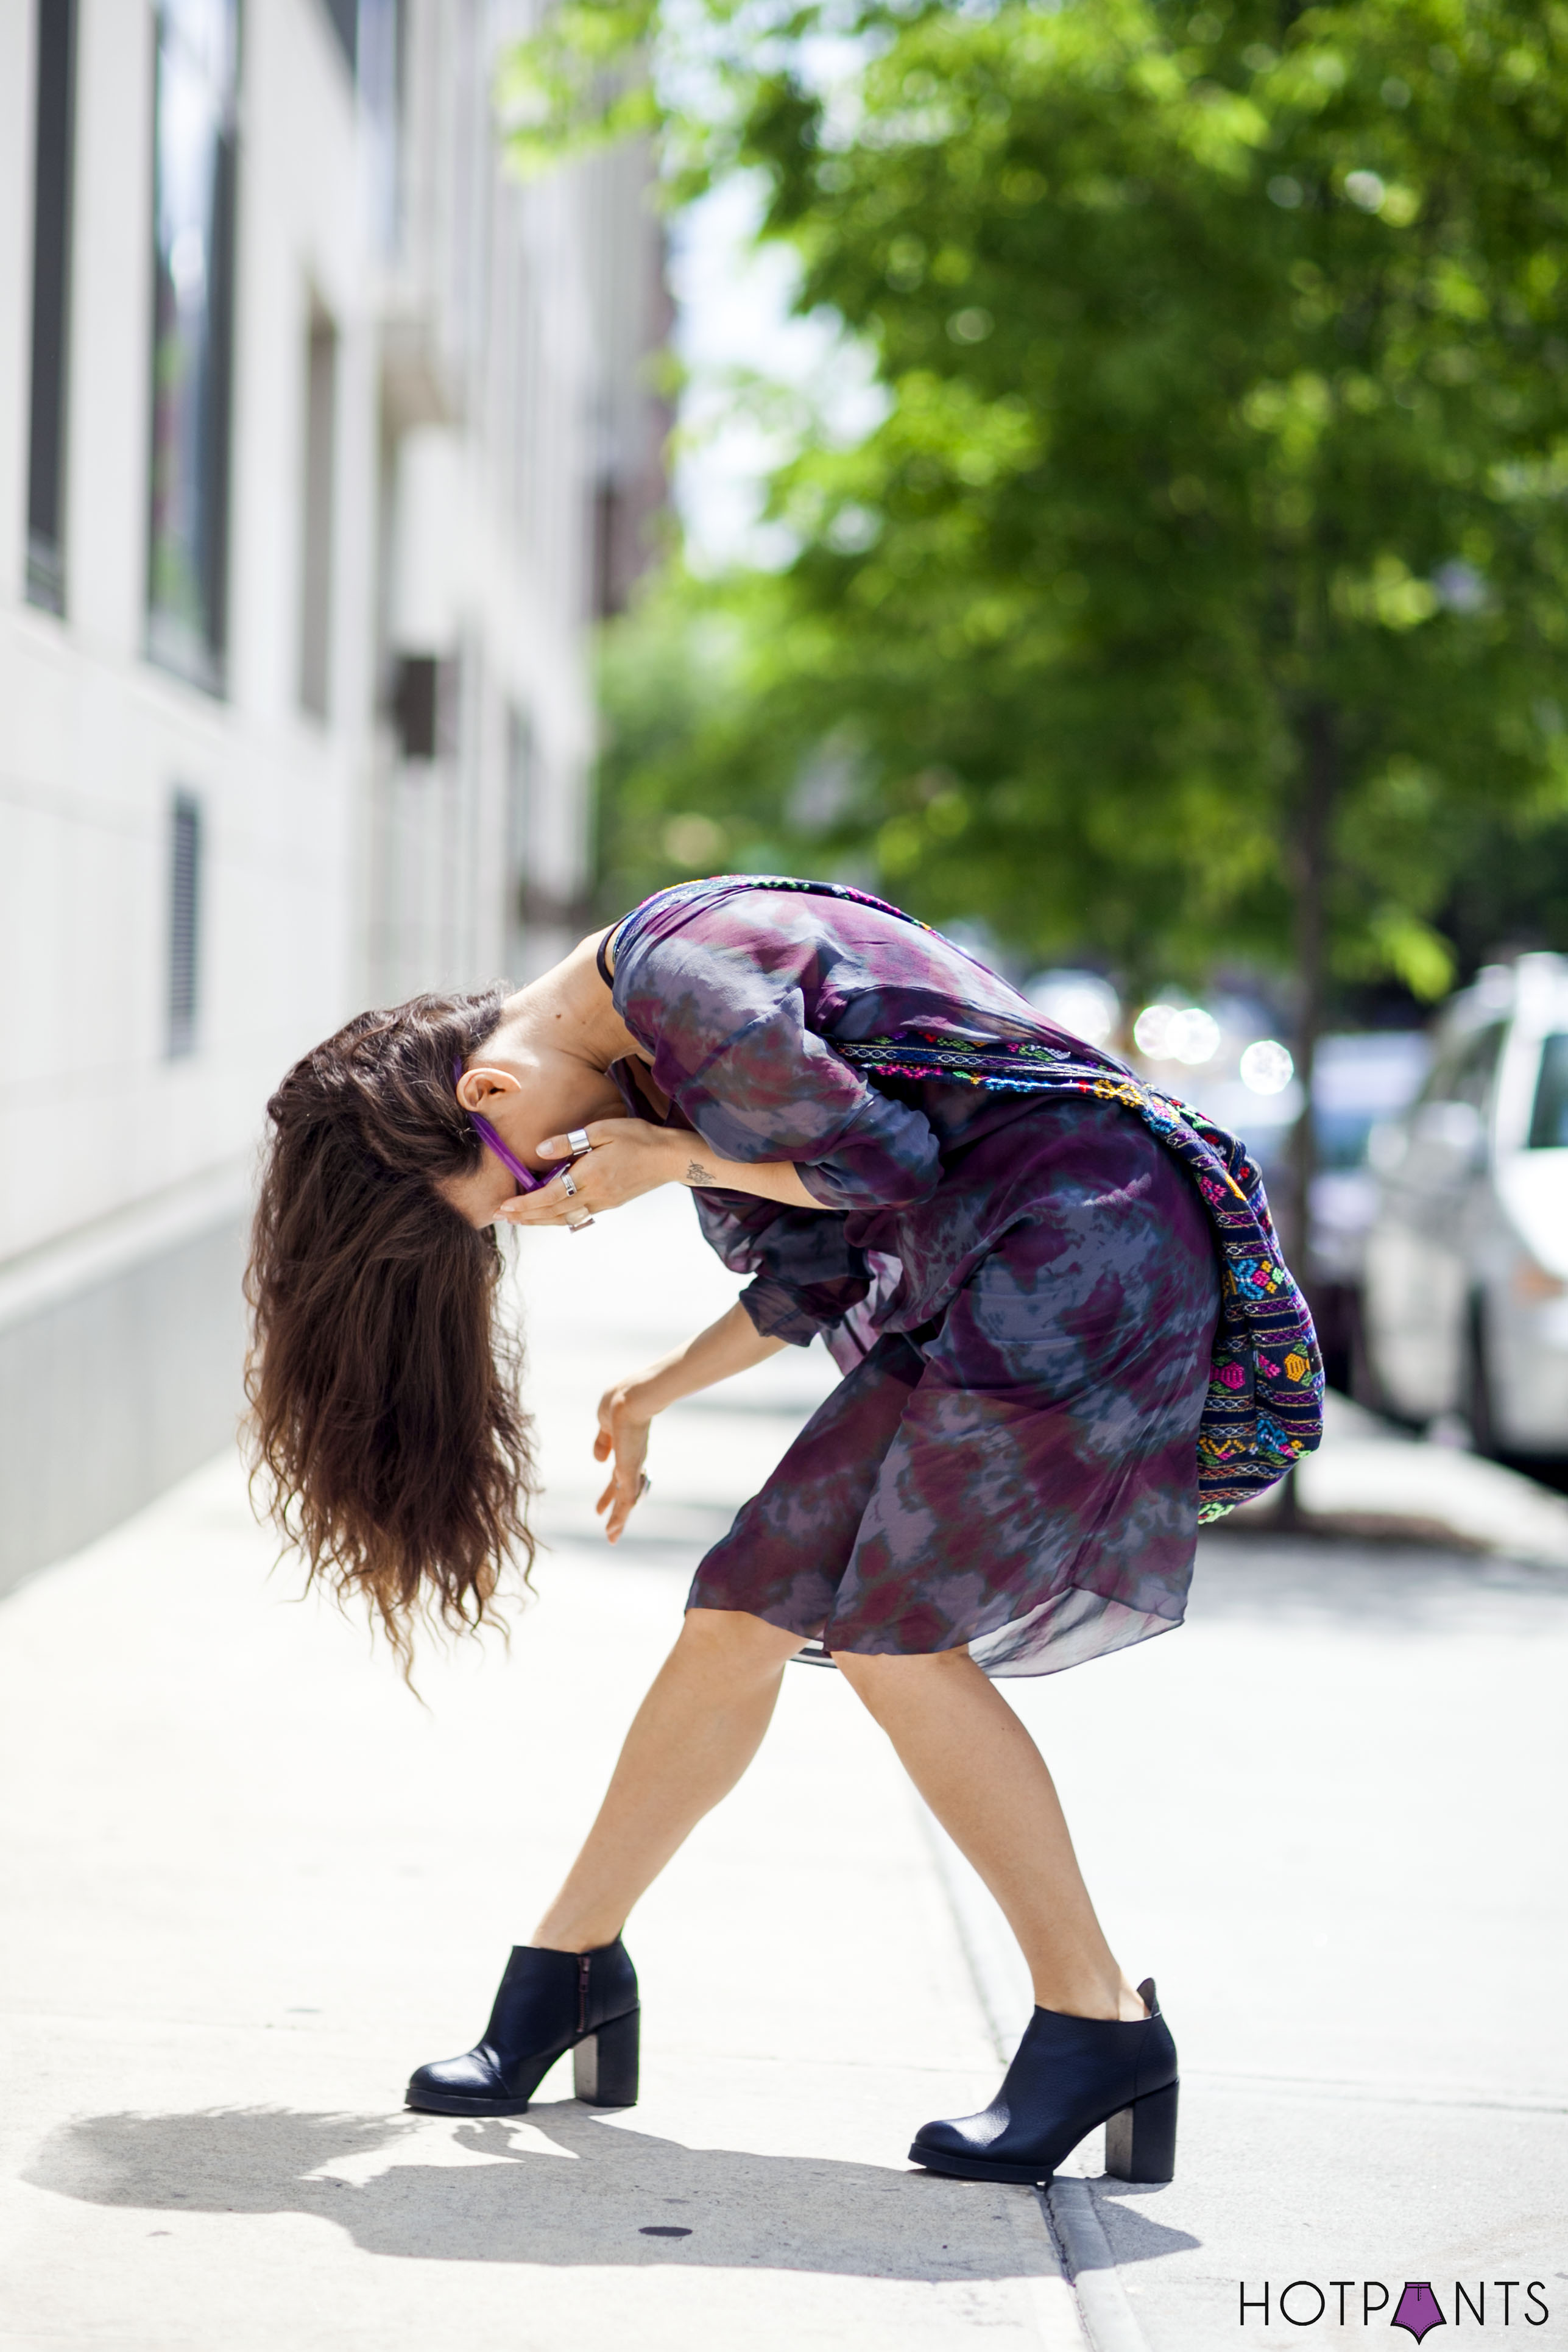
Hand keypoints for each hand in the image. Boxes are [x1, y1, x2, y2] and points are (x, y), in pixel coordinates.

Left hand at [496, 1119, 677, 1228]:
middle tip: (500, 1217)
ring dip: (539, 1221)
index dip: (524, 1203)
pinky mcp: (610, 1203)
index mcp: (590, 1177)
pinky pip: (577, 1215)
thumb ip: (570, 1141)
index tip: (504, 1205)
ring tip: (519, 1220)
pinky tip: (549, 1215)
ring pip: (563, 1218)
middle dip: (525, 1216)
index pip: (549, 1195)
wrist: (670, 1158)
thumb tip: (540, 1151)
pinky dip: (558, 1218)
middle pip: (552, 1212)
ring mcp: (603, 1202)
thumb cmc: (638, 1137)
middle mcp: (594, 1195)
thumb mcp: (603, 1130)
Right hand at [593, 1379, 654, 1542]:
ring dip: (618, 1520)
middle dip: (613, 1505)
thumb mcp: (605, 1424)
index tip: (607, 1493)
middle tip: (608, 1522)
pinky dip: (619, 1519)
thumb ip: (602, 1442)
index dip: (612, 1484)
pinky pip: (625, 1502)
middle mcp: (632, 1461)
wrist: (631, 1399)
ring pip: (626, 1501)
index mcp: (626, 1448)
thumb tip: (598, 1459)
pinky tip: (612, 1533)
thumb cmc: (618, 1402)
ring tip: (611, 1538)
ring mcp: (632, 1468)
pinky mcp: (630, 1474)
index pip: (619, 1471)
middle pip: (623, 1488)